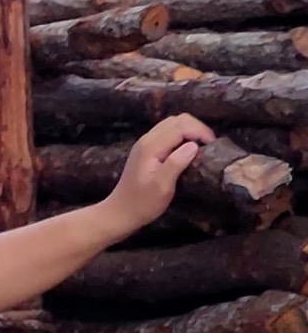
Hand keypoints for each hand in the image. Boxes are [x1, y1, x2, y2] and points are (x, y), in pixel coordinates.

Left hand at [99, 113, 214, 240]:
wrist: (120, 212)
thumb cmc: (142, 203)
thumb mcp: (162, 186)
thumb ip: (176, 163)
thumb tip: (194, 145)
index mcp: (151, 146)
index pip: (180, 126)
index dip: (200, 131)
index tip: (213, 145)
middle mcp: (147, 139)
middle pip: (177, 120)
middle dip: (196, 128)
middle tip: (209, 145)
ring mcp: (145, 143)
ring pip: (172, 124)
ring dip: (189, 131)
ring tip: (202, 146)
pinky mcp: (146, 149)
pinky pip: (167, 133)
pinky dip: (181, 136)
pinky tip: (188, 150)